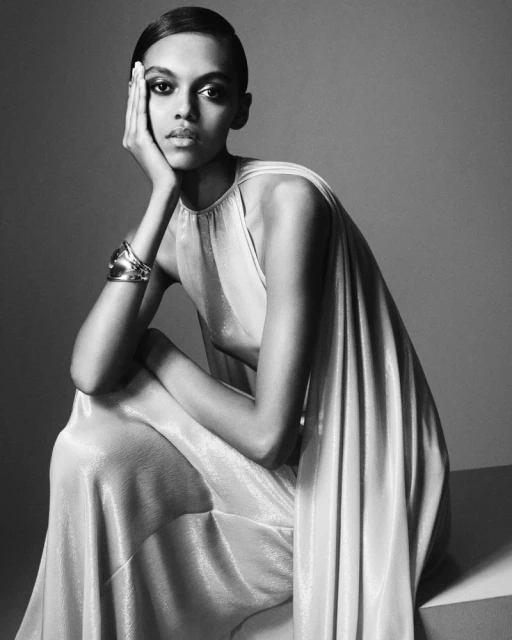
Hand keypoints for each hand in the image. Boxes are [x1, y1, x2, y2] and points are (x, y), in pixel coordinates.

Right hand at [123, 62, 181, 193]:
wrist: (168, 187)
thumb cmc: (172, 173)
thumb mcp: (168, 150)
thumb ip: (166, 138)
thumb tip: (175, 129)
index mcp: (136, 140)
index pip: (136, 111)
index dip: (137, 93)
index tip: (140, 77)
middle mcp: (131, 138)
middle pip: (132, 104)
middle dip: (134, 84)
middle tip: (137, 65)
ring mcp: (133, 139)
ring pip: (134, 105)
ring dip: (136, 85)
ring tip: (139, 68)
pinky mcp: (140, 140)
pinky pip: (140, 113)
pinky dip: (140, 98)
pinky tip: (142, 84)